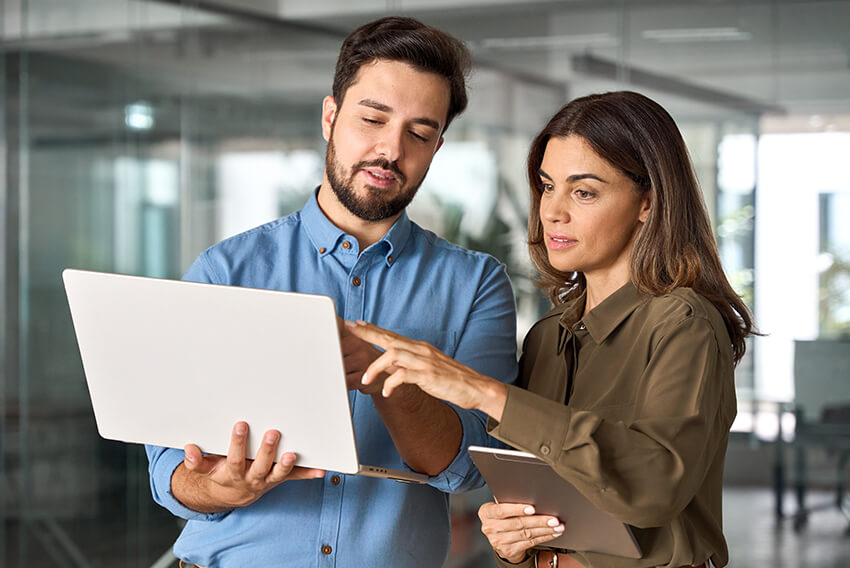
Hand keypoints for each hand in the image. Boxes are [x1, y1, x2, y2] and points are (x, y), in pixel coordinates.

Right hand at [181, 421, 324, 509]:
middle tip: (273, 432)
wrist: (232, 494)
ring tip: (292, 454)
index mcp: (232, 473)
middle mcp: (252, 478)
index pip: (234, 458)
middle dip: (266, 450)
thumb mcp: (205, 469)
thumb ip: (197, 461)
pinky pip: (295, 477)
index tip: (240, 424)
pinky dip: (308, 474)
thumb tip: (189, 449)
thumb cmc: (220, 473)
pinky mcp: (279, 479)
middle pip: (259, 466)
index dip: (237, 443)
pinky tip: (321, 470)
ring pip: (278, 474)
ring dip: (287, 465)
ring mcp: (267, 480)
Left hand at [343, 320, 506, 418]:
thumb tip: (390, 366)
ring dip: (376, 366)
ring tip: (365, 378)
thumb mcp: (427, 368)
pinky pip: (404, 375)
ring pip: (393, 354)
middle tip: (349, 329)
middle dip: (367, 333)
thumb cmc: (451, 380)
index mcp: (419, 348)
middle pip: (389, 338)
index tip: (356, 324)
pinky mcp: (429, 375)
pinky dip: (391, 383)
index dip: (373, 329)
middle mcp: (421, 350)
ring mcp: (425, 361)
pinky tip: (386, 392)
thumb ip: (409, 365)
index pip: (392, 335)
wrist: (476, 387)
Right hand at [478, 502, 564, 563]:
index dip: (517, 509)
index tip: (532, 508)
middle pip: (517, 523)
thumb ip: (509, 500)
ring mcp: (498, 541)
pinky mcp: (508, 550)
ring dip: (544, 530)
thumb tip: (529, 493)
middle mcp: (490, 527)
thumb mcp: (500, 506)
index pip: (501, 510)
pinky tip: (552, 533)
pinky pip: (529, 543)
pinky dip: (543, 537)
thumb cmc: (502, 516)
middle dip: (538, 521)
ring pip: (526, 534)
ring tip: (557, 526)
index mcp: (486, 512)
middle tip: (553, 518)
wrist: (499, 537)